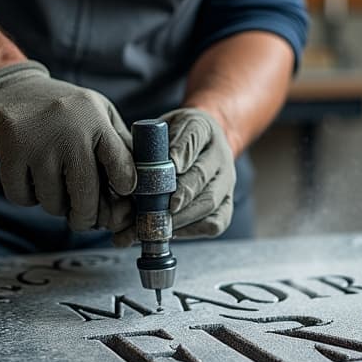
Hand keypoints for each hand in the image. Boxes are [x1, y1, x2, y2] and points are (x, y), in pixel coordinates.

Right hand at [0, 61, 135, 230]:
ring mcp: (38, 142)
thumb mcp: (101, 115)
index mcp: (96, 120)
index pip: (120, 164)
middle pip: (85, 193)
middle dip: (87, 216)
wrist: (17, 87)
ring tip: (57, 190)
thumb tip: (139, 188)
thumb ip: (121, 145)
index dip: (125, 186)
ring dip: (56, 205)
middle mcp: (68, 131)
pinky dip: (28, 199)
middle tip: (85, 220)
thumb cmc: (69, 110)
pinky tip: (34, 184)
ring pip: (52, 201)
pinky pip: (22, 197)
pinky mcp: (11, 151)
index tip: (122, 193)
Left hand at [111, 107, 234, 246]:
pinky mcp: (225, 205)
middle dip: (181, 193)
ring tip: (152, 228)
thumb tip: (135, 169)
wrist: (199, 148)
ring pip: (210, 203)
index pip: (194, 135)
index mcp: (203, 128)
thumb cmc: (173, 139)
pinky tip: (169, 232)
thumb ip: (151, 143)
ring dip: (181, 218)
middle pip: (203, 176)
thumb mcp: (161, 128)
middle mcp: (220, 156)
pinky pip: (215, 223)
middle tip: (160, 208)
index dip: (183, 151)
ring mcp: (226, 182)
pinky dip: (191, 231)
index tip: (172, 164)